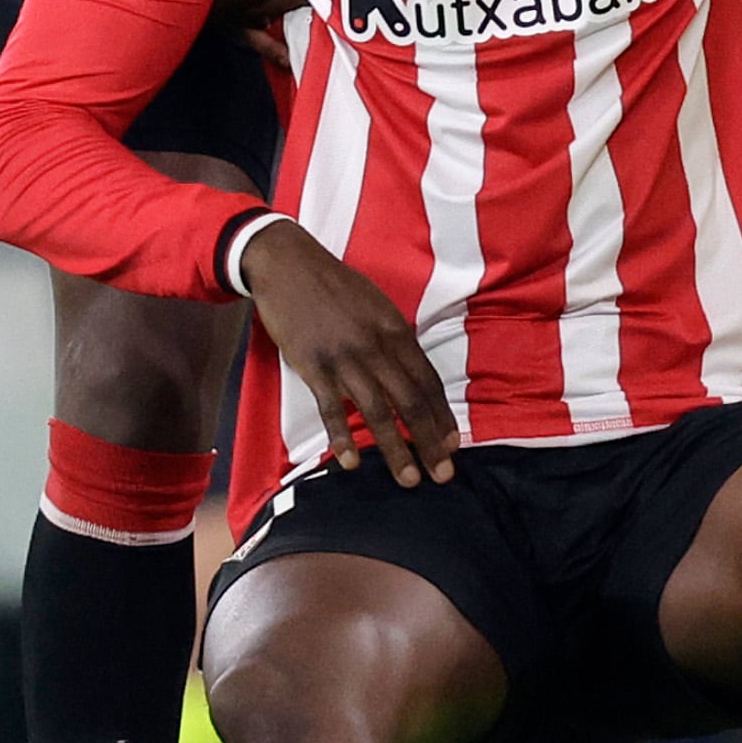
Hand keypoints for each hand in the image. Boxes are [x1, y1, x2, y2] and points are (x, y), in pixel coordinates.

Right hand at [242, 223, 459, 484]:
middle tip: (444, 474)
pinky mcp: (313, 365)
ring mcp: (344, 357)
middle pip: (410, 401)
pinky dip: (342, 437)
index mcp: (395, 329)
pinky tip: (352, 462)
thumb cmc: (335, 284)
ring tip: (409, 479)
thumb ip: (394, 338)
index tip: (453, 444)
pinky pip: (331, 408)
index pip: (427, 380)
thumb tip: (411, 372)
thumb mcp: (377, 304)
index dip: (442, 415)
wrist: (288, 263)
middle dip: (429, 441)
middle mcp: (376, 346)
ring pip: (377, 410)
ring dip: (395, 449)